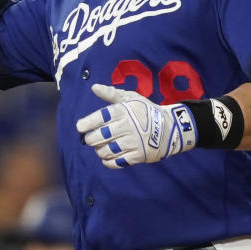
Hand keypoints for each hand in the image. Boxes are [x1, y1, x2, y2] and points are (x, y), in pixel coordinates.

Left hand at [76, 84, 197, 168]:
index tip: (80, 127)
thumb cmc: (146, 111)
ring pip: (106, 151)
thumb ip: (111, 94)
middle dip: (90, 139)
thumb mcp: (131, 98)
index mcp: (123, 111)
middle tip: (90, 138)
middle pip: (99, 136)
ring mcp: (133, 143)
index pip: (100, 117)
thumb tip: (94, 87)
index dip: (87, 123)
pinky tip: (106, 157)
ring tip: (99, 147)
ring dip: (99, 150)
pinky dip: (108, 162)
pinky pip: (116, 162)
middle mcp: (127, 127)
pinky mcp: (138, 156)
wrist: (170, 128)